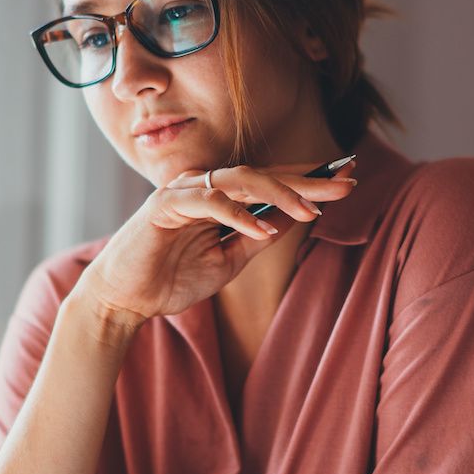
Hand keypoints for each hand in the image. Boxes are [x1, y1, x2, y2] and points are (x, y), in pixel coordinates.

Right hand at [76, 159, 356, 328]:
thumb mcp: (228, 261)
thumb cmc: (170, 279)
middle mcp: (202, 186)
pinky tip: (263, 230)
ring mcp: (182, 192)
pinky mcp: (164, 206)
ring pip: (239, 179)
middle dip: (306, 180)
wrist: (125, 300)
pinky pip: (208, 202)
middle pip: (263, 174)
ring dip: (279, 193)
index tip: (348, 180)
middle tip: (347, 184)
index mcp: (218, 197)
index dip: (308, 180)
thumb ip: (256, 237)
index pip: (269, 182)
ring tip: (312, 209)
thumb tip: (294, 218)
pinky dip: (237, 214)